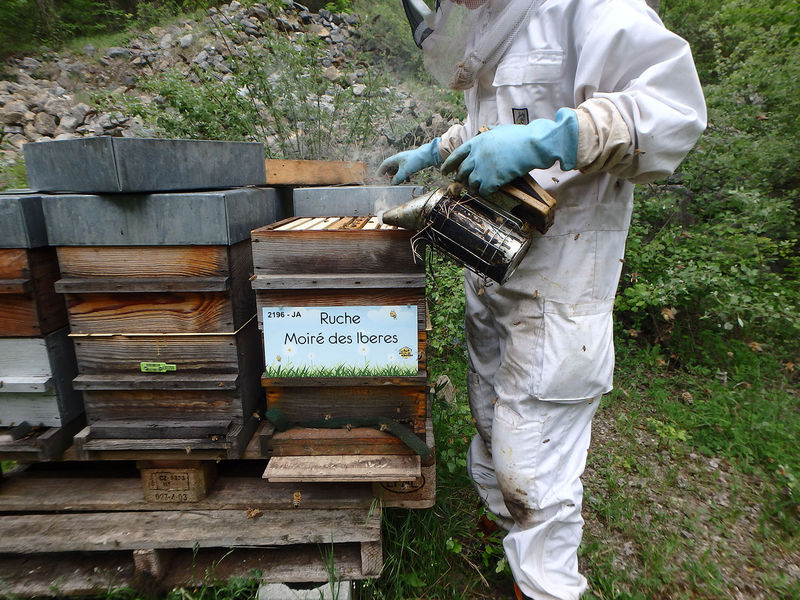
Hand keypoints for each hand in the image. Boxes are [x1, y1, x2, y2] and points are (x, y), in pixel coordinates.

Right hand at [378, 138, 442, 184]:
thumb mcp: (405, 171)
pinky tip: (407, 180)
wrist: (427, 156)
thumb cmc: (415, 161)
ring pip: (398, 169)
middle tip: (391, 182)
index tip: (378, 177)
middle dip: (390, 175)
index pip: (385, 164)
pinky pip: (404, 170)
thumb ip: (398, 178)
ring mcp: (405, 161)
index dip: (380, 171)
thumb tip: (393, 183)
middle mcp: (399, 159)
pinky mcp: (411, 163)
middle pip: (391, 167)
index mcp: (396, 158)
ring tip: (400, 182)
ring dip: (398, 176)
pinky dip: (404, 175)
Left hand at [440, 108, 578, 195]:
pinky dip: (485, 192)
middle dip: (462, 178)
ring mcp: (482, 169)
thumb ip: (489, 132)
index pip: (455, 156)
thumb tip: (486, 129)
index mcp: (475, 143)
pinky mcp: (491, 180)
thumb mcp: (499, 129)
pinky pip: (482, 191)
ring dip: (475, 186)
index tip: (445, 172)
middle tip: (464, 183)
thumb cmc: (519, 136)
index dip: (448, 165)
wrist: (531, 145)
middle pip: (462, 172)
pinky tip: (490, 191)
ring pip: (471, 184)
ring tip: (481, 187)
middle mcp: (475, 156)